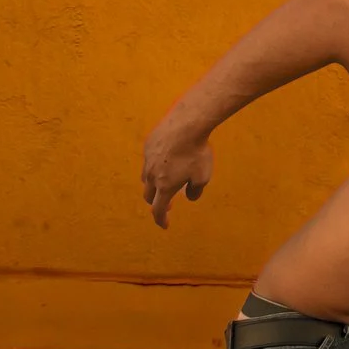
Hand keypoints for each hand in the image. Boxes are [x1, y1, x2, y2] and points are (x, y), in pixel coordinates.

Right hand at [140, 113, 213, 227]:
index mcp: (165, 186)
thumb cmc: (197, 152)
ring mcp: (148, 159)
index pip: (158, 210)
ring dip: (154, 184)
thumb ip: (195, 191)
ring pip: (145, 177)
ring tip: (165, 181)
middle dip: (156, 202)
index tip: (165, 225)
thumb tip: (189, 197)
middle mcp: (152, 175)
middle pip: (148, 195)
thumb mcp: (203, 176)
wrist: (187, 124)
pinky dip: (155, 166)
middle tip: (168, 204)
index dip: (161, 220)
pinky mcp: (148, 145)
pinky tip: (167, 159)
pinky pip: (149, 160)